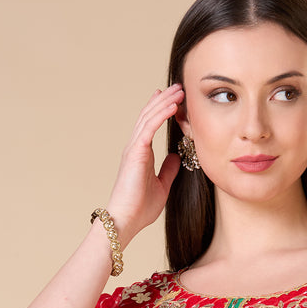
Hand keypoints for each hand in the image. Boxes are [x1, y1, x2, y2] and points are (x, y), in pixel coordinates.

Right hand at [106, 83, 184, 245]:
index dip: (160, 110)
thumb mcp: (162, 186)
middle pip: (150, 116)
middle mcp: (135, 148)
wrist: (126, 221)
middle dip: (164, 99)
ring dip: (165, 102)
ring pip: (149, 117)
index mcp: (141, 154)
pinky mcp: (135, 152)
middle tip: (179, 86)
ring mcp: (134, 149)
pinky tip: (173, 105)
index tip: (172, 98)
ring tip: (179, 90)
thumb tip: (176, 157)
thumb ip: (168, 170)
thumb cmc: (140, 209)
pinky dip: (161, 114)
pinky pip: (149, 127)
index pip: (150, 126)